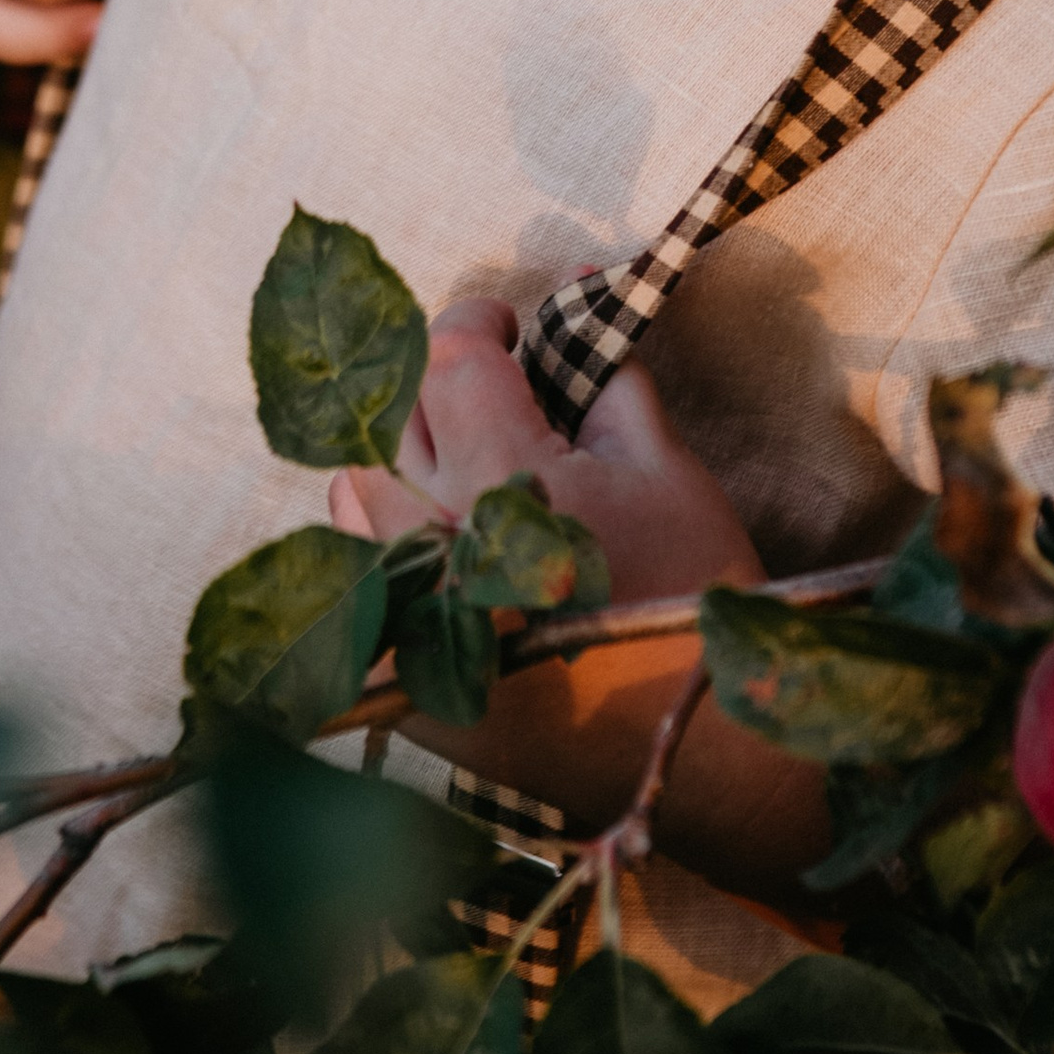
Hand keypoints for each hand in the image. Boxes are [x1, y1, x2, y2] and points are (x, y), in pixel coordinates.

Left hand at [328, 303, 823, 891]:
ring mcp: (407, 606)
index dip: (476, 321)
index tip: (506, 324)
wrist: (699, 752)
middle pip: (388, 414)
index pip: (448, 356)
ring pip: (354, 488)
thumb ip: (608, 379)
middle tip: (485, 380)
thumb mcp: (667, 468)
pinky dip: (383, 531)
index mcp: (503, 478)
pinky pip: (357, 570)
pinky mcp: (402, 662)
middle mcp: (433, 538)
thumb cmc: (694, 596)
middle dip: (433, 378)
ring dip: (399, 452)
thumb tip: (581, 302)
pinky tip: (440, 530)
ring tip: (459, 454)